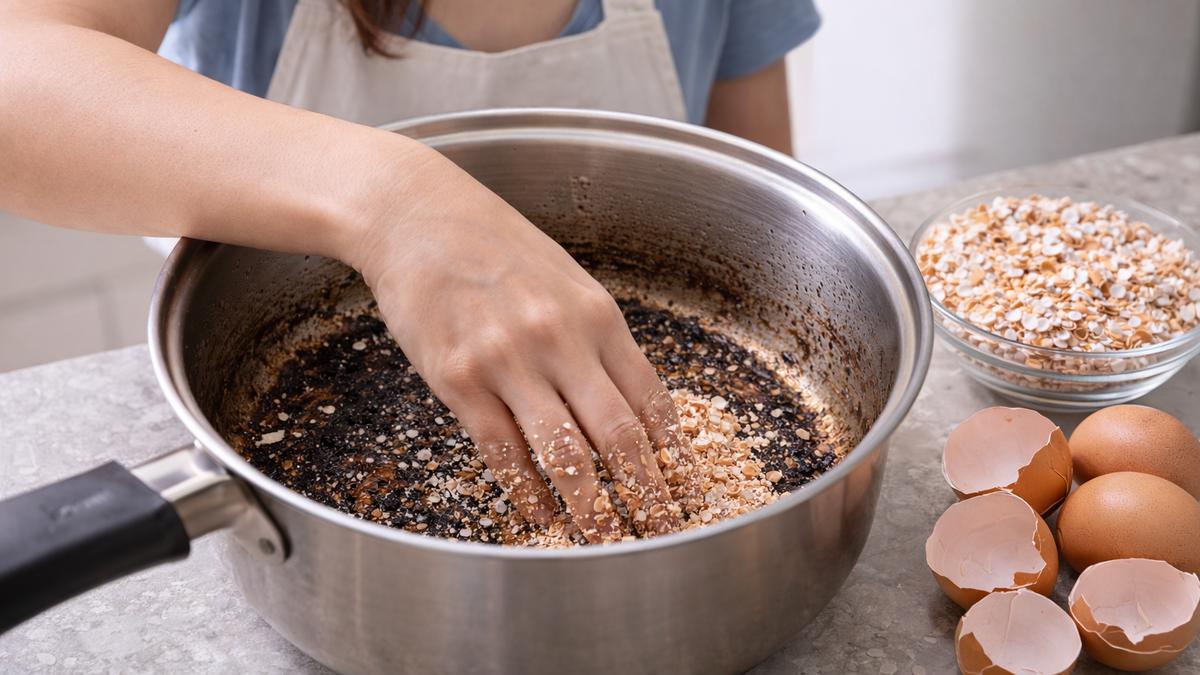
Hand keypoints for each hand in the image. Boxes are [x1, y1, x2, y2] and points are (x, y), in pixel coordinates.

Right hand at [347, 147, 685, 542]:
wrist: (418, 216)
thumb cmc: (496, 247)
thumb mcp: (566, 281)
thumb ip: (597, 340)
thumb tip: (628, 403)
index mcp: (597, 315)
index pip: (651, 400)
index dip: (674, 454)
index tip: (688, 489)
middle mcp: (559, 339)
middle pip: (618, 435)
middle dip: (646, 493)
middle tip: (660, 531)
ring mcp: (507, 361)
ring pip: (563, 453)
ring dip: (589, 507)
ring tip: (604, 538)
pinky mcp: (458, 379)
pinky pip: (502, 451)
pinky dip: (525, 491)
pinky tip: (539, 515)